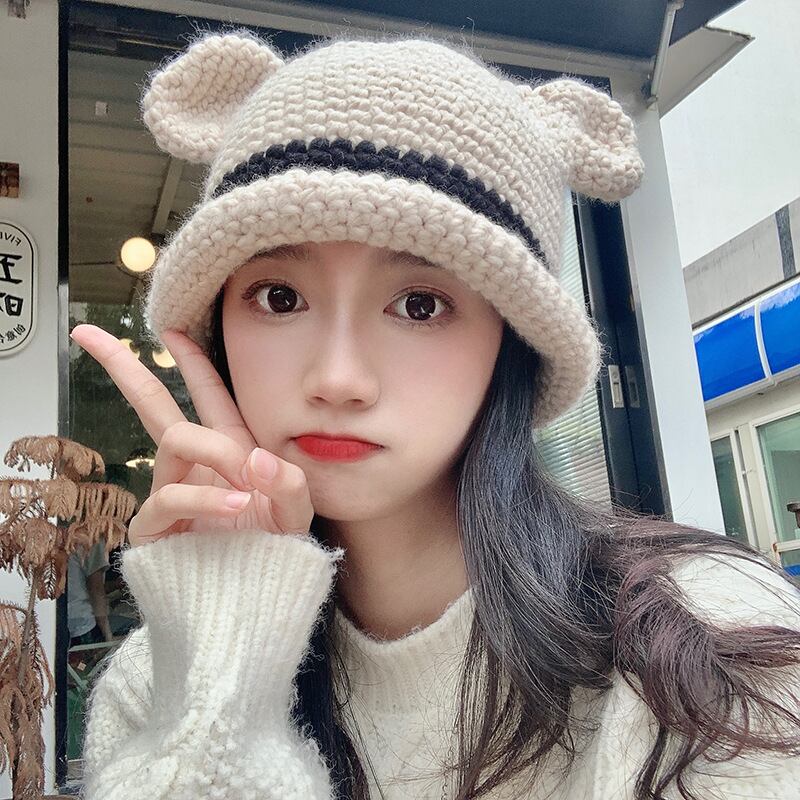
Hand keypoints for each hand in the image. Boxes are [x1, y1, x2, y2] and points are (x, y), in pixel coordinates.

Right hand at [69, 324, 313, 547]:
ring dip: (217, 455)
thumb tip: (255, 458)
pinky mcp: (155, 525)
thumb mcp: (296, 513)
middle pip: (153, 404)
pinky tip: (236, 505)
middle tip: (87, 333)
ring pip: (177, 438)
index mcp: (228, 450)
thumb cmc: (274, 553)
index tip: (170, 327)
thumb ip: (290, 483)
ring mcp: (172, 491)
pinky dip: (206, 496)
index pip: (206, 395)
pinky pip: (172, 493)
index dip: (190, 361)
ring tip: (247, 487)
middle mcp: (194, 464)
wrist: (258, 600)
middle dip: (124, 366)